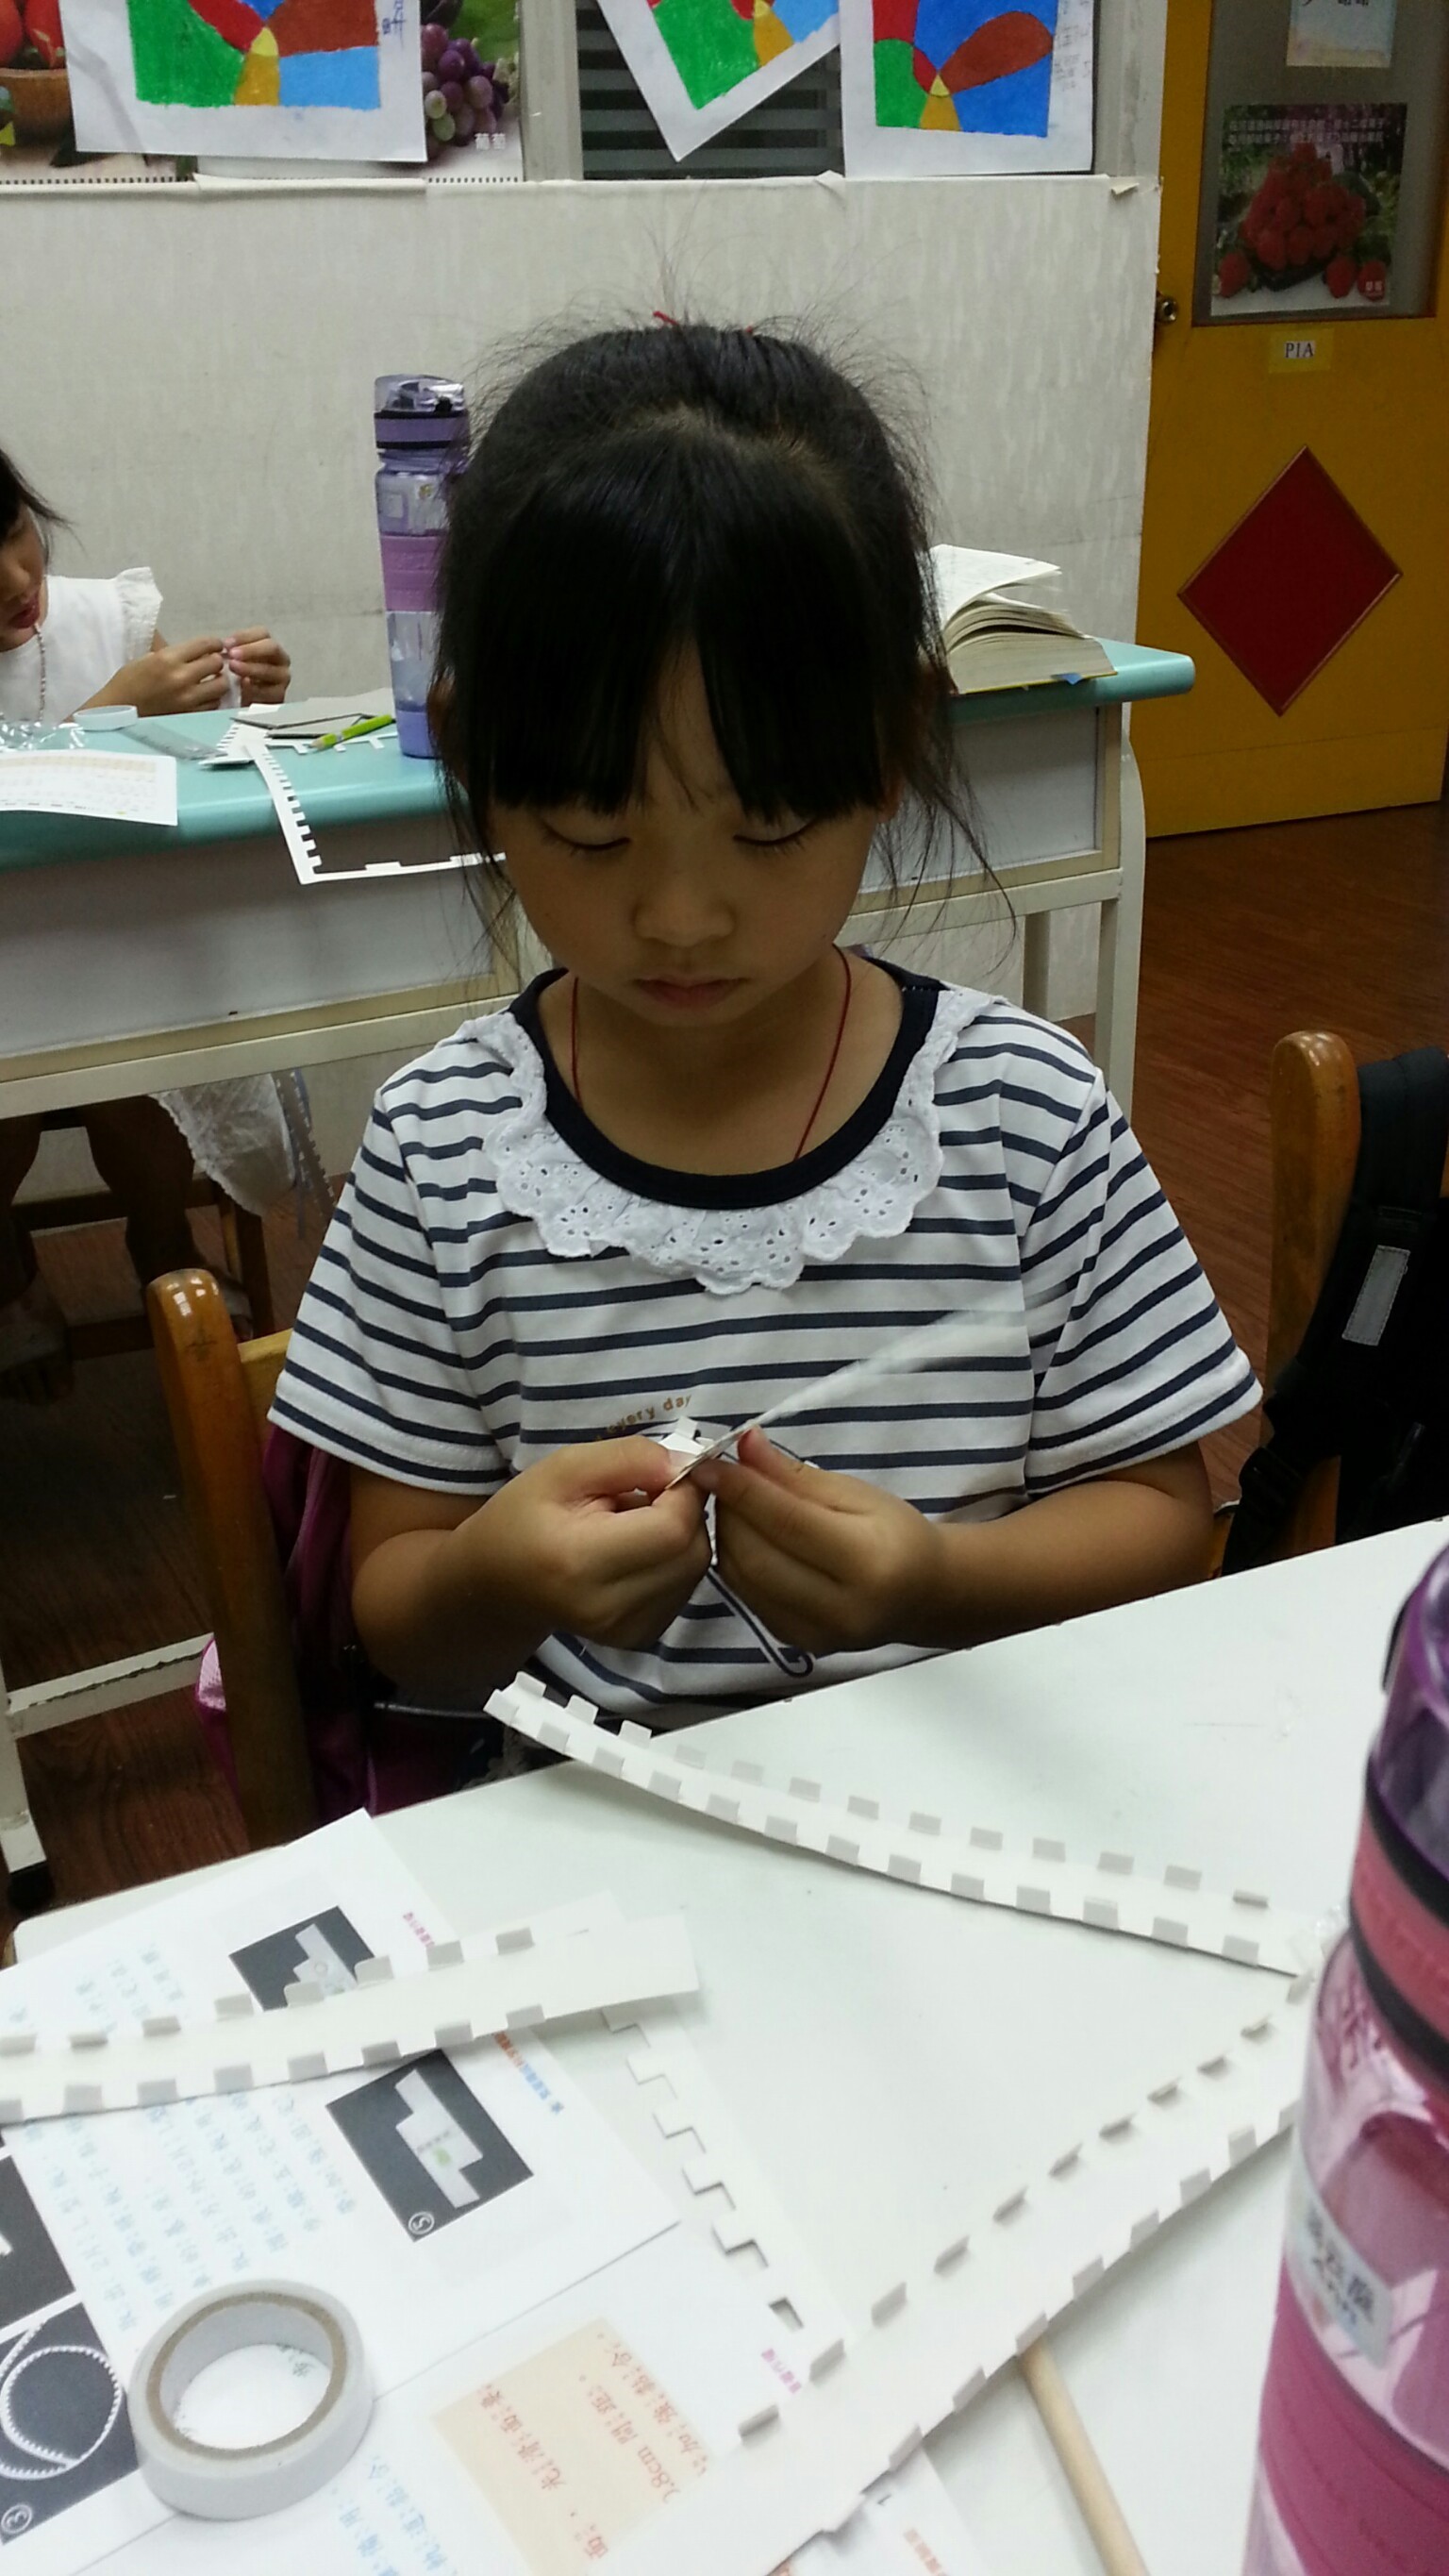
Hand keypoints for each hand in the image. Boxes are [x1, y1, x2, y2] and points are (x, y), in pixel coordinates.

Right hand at [107, 637, 228, 716]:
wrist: (119, 709)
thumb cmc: (129, 681)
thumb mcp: (148, 658)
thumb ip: (174, 654)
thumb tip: (198, 650)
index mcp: (168, 659)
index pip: (204, 644)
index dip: (214, 643)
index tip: (216, 645)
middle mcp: (181, 677)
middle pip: (216, 664)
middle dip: (216, 661)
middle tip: (212, 663)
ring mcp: (187, 699)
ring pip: (221, 686)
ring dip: (218, 681)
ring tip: (211, 680)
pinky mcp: (189, 715)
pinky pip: (213, 704)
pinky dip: (212, 698)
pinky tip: (205, 696)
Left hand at [225, 626, 289, 705]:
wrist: (242, 704)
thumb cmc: (238, 678)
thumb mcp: (233, 661)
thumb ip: (232, 651)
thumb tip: (223, 646)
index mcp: (268, 646)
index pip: (262, 633)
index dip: (244, 636)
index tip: (226, 644)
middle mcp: (280, 659)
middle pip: (271, 648)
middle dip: (250, 650)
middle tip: (232, 655)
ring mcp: (282, 678)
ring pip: (270, 669)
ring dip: (250, 668)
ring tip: (233, 668)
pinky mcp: (280, 696)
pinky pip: (269, 691)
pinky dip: (255, 688)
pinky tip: (242, 686)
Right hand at [450, 1436, 710, 1652]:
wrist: (494, 1583)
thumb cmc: (521, 1516)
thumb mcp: (562, 1468)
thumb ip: (628, 1458)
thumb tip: (686, 1465)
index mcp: (581, 1561)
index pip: (673, 1529)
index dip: (683, 1491)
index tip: (660, 1472)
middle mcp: (608, 1608)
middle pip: (692, 1552)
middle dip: (686, 1511)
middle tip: (649, 1492)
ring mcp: (626, 1631)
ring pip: (695, 1571)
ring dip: (681, 1535)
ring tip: (637, 1521)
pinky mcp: (638, 1638)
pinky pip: (684, 1588)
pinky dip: (674, 1561)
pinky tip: (638, 1550)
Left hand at [700, 1429, 946, 1655]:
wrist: (923, 1594)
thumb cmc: (896, 1532)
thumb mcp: (855, 1493)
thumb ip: (795, 1476)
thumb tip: (744, 1447)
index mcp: (868, 1562)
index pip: (788, 1522)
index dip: (742, 1489)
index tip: (708, 1462)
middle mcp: (842, 1608)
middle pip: (757, 1557)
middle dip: (729, 1513)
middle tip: (722, 1480)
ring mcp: (817, 1635)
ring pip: (744, 1581)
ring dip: (726, 1538)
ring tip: (732, 1506)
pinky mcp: (798, 1644)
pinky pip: (748, 1599)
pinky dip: (736, 1564)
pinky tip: (744, 1539)